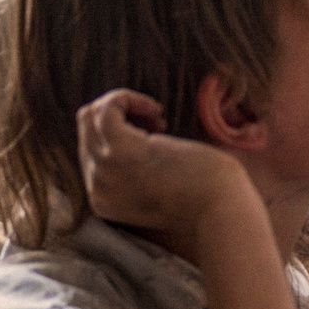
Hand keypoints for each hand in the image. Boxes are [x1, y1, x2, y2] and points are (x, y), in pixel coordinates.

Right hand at [76, 89, 262, 252]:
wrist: (221, 210)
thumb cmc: (206, 195)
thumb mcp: (161, 185)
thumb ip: (138, 169)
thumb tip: (138, 137)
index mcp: (105, 199)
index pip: (91, 154)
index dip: (120, 135)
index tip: (155, 135)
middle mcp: (97, 188)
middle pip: (87, 134)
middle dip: (121, 119)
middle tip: (158, 123)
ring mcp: (105, 170)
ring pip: (89, 118)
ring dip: (123, 106)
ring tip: (158, 118)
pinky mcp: (121, 151)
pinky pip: (106, 110)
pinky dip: (127, 98)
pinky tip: (157, 110)